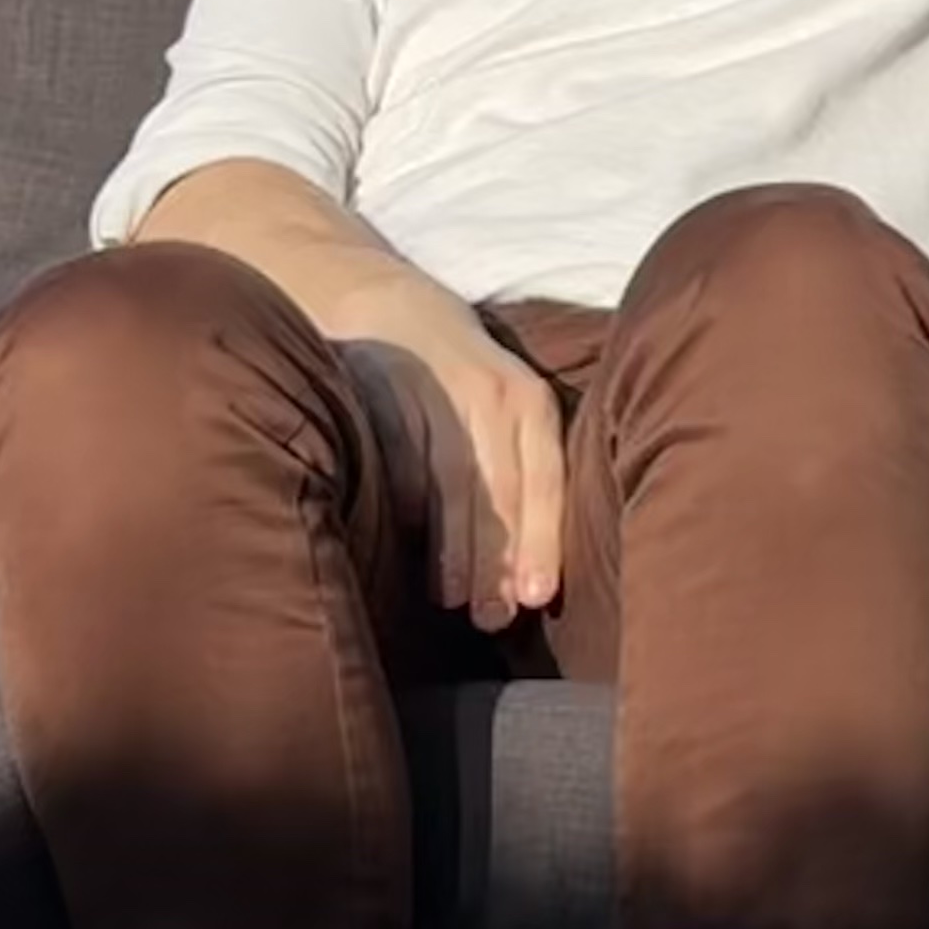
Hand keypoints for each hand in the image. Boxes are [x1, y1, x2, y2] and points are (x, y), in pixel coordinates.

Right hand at [309, 261, 566, 626]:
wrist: (393, 309)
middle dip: (498, 559)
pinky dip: (407, 510)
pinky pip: (400, 462)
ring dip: (453, 546)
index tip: (538, 596)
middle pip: (499, 488)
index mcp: (531, 403)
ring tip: (451, 599)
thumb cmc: (464, 386)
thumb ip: (518, 473)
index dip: (543, 538)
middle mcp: (491, 392)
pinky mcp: (383, 392)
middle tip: (492, 618)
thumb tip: (529, 576)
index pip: (544, 478)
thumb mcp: (506, 412)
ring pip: (450, 482)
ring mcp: (434, 391)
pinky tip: (408, 549)